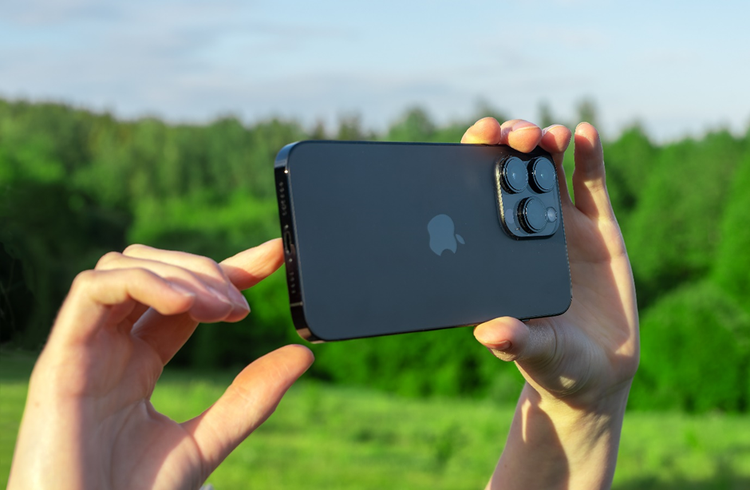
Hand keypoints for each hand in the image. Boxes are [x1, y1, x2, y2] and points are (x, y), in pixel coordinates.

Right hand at [8, 239, 313, 489]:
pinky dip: (144, 283)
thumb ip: (251, 397)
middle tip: (242, 306)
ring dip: (182, 274)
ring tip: (222, 309)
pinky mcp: (59, 359)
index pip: (184, 295)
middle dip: (206, 271)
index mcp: (138, 362)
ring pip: (124, 266)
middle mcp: (111, 347)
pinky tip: (187, 304)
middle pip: (155, 269)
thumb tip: (303, 355)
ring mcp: (85, 349)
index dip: (228, 268)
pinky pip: (93, 291)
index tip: (273, 255)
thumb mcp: (208, 440)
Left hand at [463, 118, 638, 488]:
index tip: (477, 140)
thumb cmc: (554, 363)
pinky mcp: (600, 231)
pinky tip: (586, 133)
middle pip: (515, 172)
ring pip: (552, 170)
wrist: (597, 372)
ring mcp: (564, 228)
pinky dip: (590, 156)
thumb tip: (489, 333)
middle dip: (514, 145)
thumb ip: (516, 342)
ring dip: (548, 144)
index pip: (480, 197)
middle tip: (517, 136)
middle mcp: (526, 233)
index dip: (477, 163)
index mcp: (499, 253)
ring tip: (551, 135)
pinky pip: (593, 186)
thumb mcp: (535, 352)